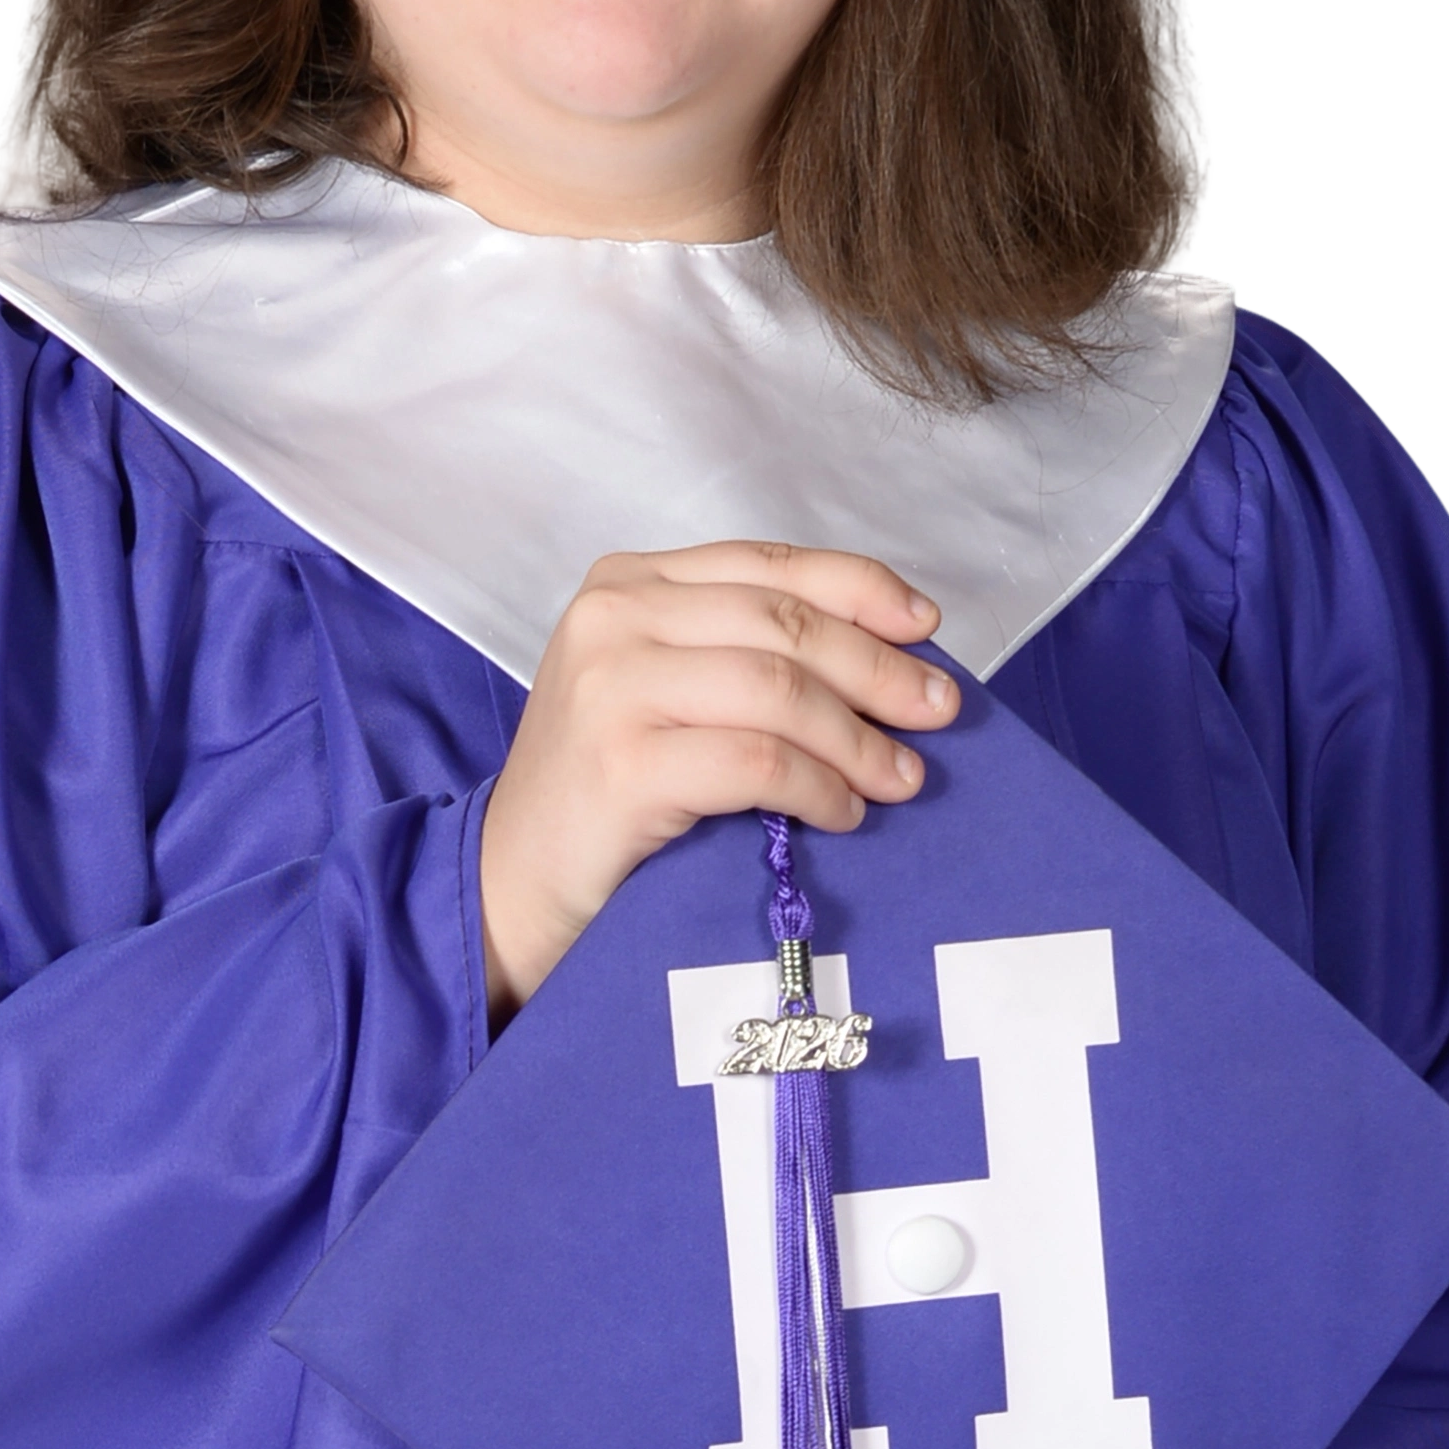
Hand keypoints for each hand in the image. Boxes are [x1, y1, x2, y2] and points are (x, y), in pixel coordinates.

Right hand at [478, 541, 957, 1019]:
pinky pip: (757, 760)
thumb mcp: (666, 690)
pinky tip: (843, 813)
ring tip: (899, 776)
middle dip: (877, 667)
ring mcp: (611, 685)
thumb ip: (743, 653)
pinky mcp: (622, 761)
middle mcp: (613, 616)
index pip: (768, 564)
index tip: (926, 625)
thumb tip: (889, 655)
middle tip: (938, 711)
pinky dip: (818, 786)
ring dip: (857, 737)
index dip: (860, 589)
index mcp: (628, 582)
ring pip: (779, 688)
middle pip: (784, 623)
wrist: (510, 884)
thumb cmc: (606, 791)